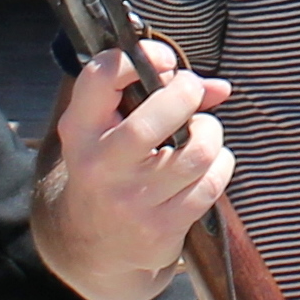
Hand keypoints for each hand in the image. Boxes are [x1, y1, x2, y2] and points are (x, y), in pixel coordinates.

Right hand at [30, 39, 233, 299]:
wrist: (91, 243)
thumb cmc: (109, 168)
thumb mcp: (108, 128)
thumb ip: (154, 94)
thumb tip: (219, 88)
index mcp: (80, 130)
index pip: (101, 76)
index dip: (142, 56)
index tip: (165, 59)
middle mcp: (100, 165)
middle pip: (156, 116)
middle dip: (186, 94)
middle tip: (190, 93)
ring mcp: (131, 199)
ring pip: (196, 151)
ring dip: (210, 133)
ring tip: (200, 134)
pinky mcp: (159, 227)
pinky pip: (210, 183)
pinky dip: (219, 165)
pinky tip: (206, 166)